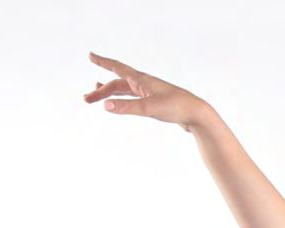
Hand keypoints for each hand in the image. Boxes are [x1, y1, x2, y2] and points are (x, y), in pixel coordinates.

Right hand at [82, 51, 207, 131]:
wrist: (197, 115)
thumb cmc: (176, 108)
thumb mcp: (149, 108)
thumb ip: (127, 107)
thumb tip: (105, 106)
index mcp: (141, 80)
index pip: (117, 68)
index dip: (103, 62)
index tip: (90, 55)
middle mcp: (144, 83)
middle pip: (117, 84)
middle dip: (101, 91)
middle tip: (86, 100)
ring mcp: (150, 93)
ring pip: (125, 91)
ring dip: (110, 94)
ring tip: (97, 98)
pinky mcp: (156, 103)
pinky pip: (134, 99)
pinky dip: (123, 100)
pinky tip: (121, 104)